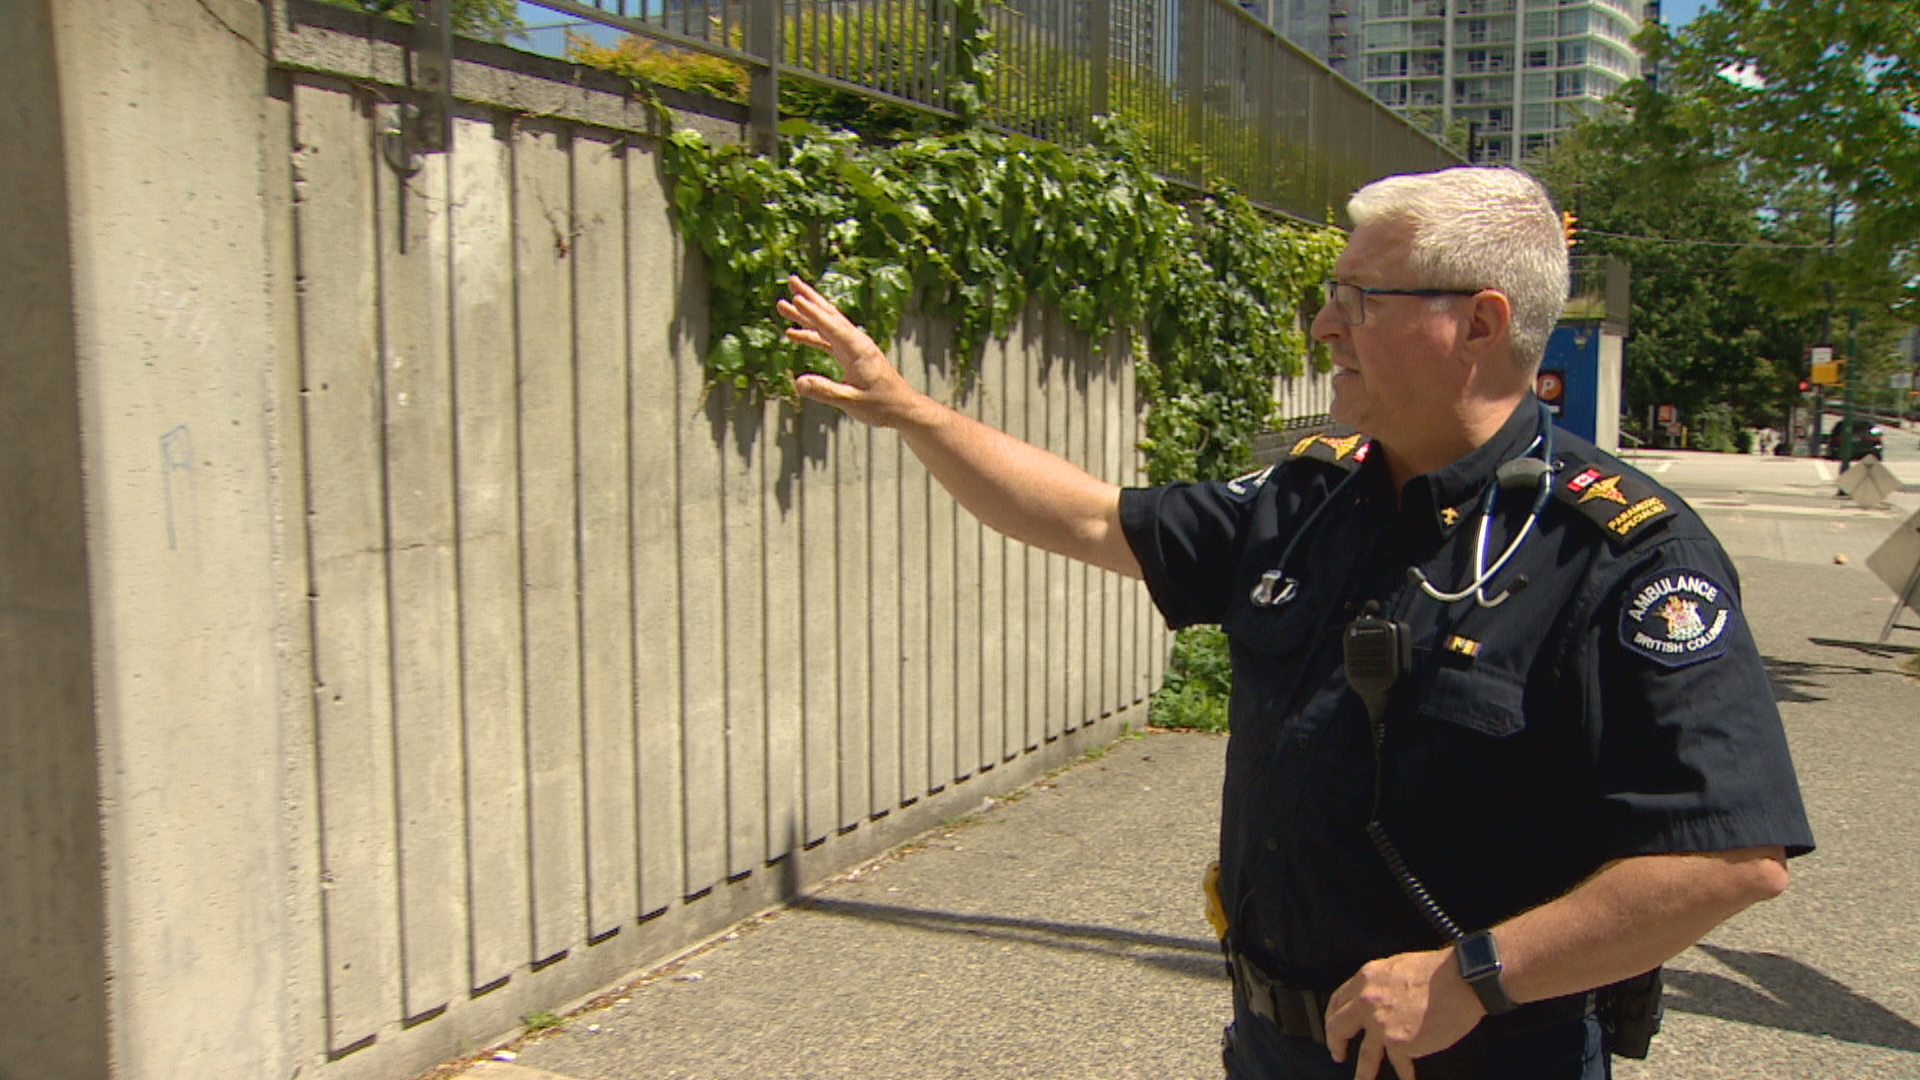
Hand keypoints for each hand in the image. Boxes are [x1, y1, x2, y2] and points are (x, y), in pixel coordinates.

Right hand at [777, 275, 923, 427]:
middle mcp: (855, 342)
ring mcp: (853, 347)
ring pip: (826, 325)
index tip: (796, 297)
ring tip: (784, 304)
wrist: (902, 407)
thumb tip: (797, 383)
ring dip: (805, 314)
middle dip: (809, 297)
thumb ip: (825, 391)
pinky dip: (811, 335)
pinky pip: (827, 340)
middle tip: (791, 280)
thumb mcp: (851, 401)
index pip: (831, 326)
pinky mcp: (851, 355)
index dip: (812, 312)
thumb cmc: (881, 405)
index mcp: (857, 349)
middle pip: (828, 314)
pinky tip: (794, 334)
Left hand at [1323, 947, 1483, 1079]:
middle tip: (1337, 1053)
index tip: (1333, 1028)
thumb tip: (1375, 998)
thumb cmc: (1435, 971)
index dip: (1332, 1017)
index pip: (1337, 1001)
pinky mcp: (1399, 1043)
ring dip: (1363, 1072)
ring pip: (1365, 1054)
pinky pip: (1398, 1063)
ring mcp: (1381, 1024)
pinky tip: (1406, 1078)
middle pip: (1338, 1027)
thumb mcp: (1396, 966)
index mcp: (1366, 979)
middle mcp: (1367, 1001)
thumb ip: (1379, 984)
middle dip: (1335, 1043)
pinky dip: (1404, 1073)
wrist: (1460, 979)